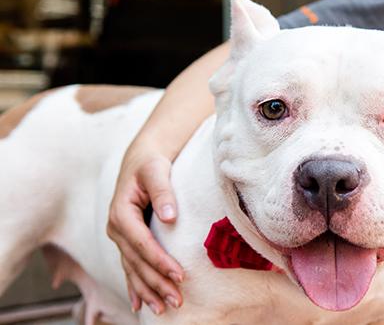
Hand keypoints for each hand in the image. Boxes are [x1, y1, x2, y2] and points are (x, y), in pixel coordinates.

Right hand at [107, 146, 184, 314]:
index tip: (180, 275)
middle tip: (177, 299)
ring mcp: (120, 237)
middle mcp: (116, 229)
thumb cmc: (151, 164)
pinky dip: (135, 286)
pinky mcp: (126, 242)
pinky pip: (130, 267)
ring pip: (132, 269)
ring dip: (148, 290)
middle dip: (157, 283)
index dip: (160, 260)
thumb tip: (170, 216)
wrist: (141, 161)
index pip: (142, 243)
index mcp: (121, 213)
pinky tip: (140, 304)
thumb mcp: (156, 170)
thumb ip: (163, 192)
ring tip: (163, 309)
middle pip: (137, 262)